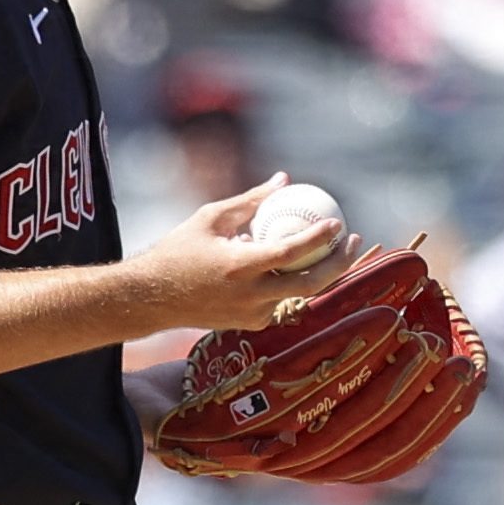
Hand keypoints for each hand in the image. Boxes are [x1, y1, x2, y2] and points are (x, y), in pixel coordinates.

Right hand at [131, 175, 350, 334]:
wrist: (152, 299)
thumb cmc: (179, 252)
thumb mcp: (210, 218)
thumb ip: (250, 200)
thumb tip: (283, 180)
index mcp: (239, 266)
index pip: (290, 253)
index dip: (318, 239)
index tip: (336, 222)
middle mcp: (250, 295)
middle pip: (311, 284)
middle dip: (340, 263)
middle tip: (351, 240)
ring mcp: (253, 314)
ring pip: (300, 294)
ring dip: (320, 272)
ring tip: (334, 249)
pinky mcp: (251, 324)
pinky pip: (280, 301)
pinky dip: (290, 282)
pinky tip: (295, 265)